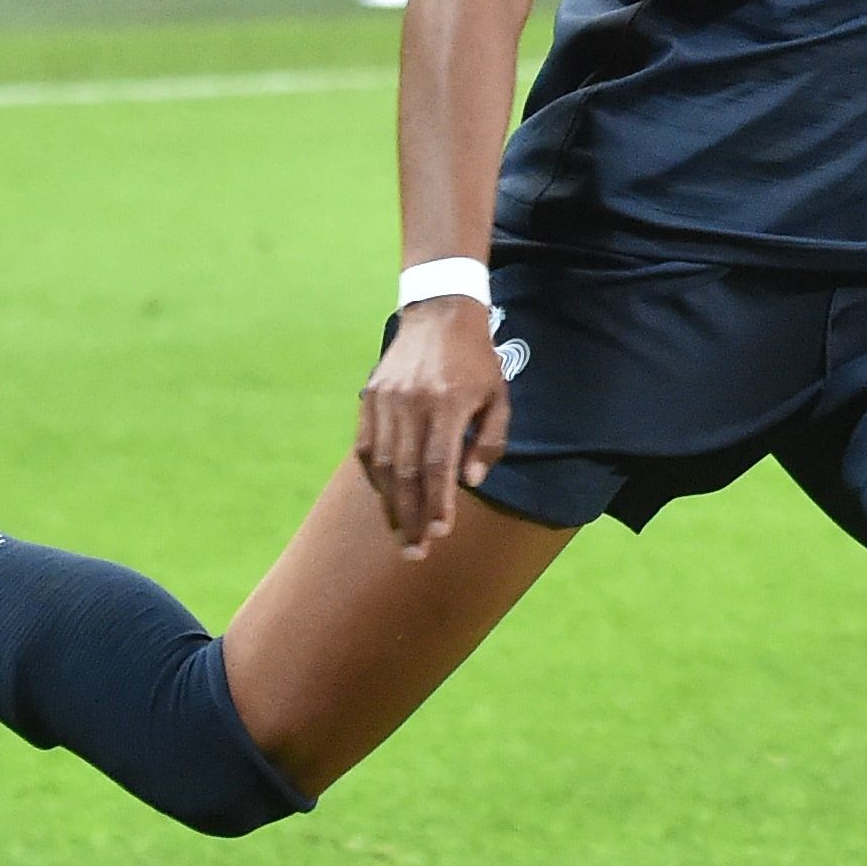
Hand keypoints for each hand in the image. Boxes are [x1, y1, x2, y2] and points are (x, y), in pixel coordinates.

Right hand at [356, 297, 507, 558]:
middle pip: (406, 473)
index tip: (440, 534)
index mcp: (446, 402)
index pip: (437, 464)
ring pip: (382, 464)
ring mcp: (385, 400)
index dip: (437, 503)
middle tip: (416, 553)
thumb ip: (489, 441)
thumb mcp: (499, 396)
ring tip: (401, 536)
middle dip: (410, 517)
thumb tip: (471, 482)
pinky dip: (375, 478)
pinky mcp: (370, 397)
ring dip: (390, 505)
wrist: (439, 312)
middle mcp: (411, 403)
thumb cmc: (477, 360)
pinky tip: (388, 500)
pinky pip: (367, 447)